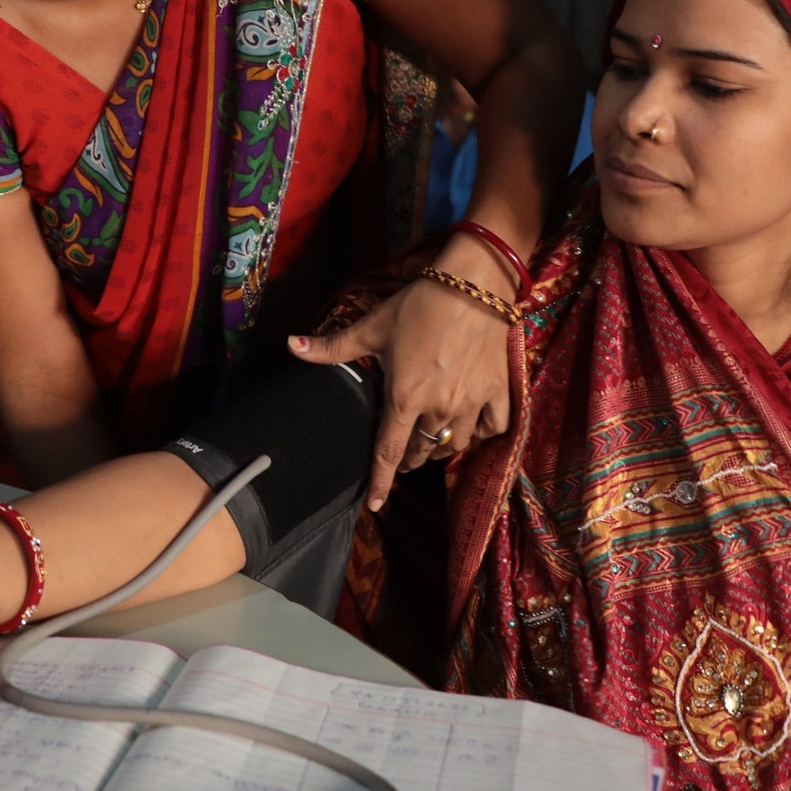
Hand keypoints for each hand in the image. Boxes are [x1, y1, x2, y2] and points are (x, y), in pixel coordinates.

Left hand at [289, 235, 513, 508]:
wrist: (475, 285)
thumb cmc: (419, 306)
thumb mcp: (372, 326)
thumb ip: (332, 346)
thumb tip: (291, 346)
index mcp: (404, 399)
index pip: (387, 453)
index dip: (381, 482)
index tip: (375, 505)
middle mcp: (438, 409)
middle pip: (420, 452)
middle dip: (408, 457)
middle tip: (401, 452)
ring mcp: (472, 404)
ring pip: (453, 444)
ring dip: (439, 445)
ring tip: (430, 436)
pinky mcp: (499, 393)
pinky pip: (493, 429)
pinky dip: (480, 432)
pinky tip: (470, 425)